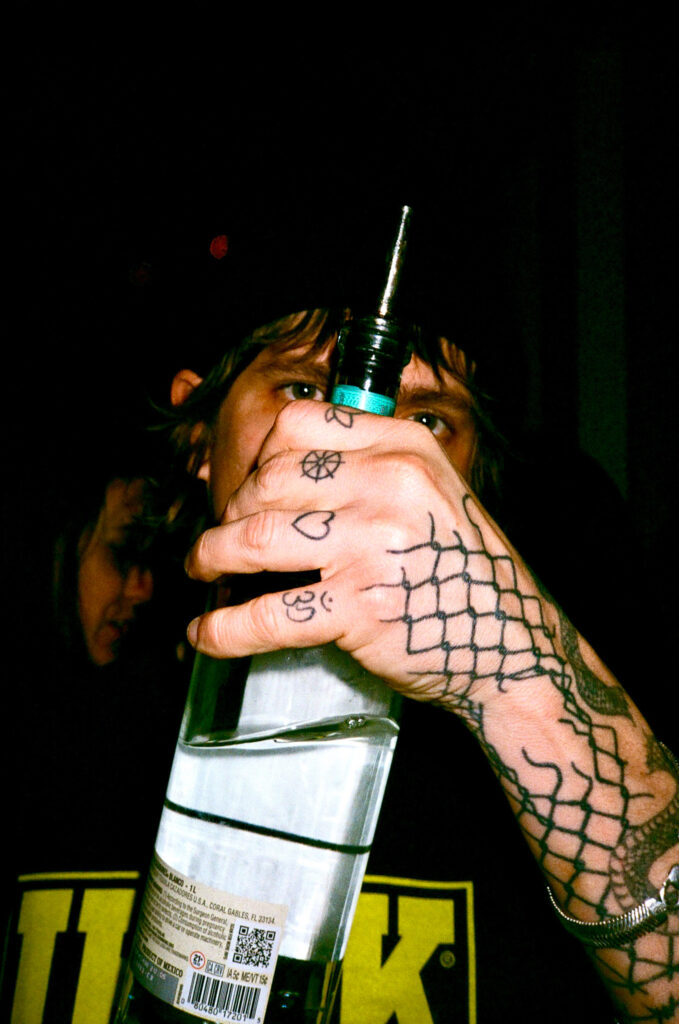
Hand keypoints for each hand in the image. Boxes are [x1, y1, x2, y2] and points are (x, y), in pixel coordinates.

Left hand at [185, 399, 558, 708]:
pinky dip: (225, 628)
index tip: (248, 488)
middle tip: (225, 538)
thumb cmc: (462, 571)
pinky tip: (207, 634)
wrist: (510, 644)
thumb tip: (274, 475)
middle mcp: (388, 484)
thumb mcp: (432, 492)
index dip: (258, 457)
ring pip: (254, 538)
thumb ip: (367, 471)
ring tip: (203, 570)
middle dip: (231, 511)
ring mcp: (373, 545)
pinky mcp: (359, 607)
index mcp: (402, 447)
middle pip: (267, 479)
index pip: (298, 425)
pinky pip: (268, 613)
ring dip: (211, 557)